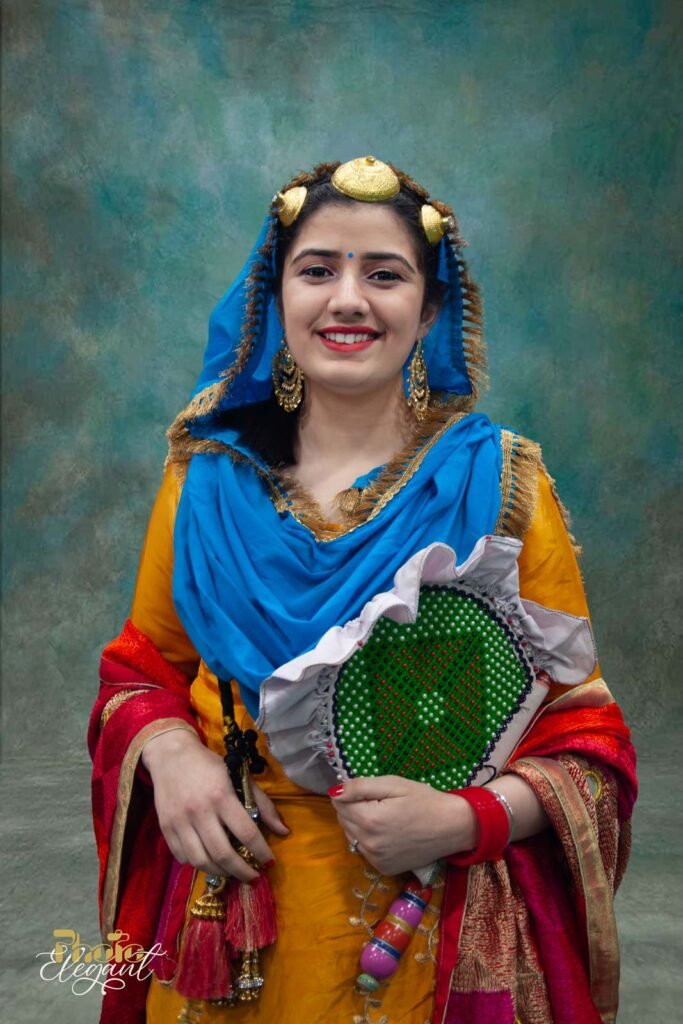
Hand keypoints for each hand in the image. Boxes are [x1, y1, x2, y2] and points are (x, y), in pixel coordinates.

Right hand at [141, 728, 288, 880]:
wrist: (171, 756)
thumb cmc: (210, 766)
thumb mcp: (239, 777)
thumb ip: (262, 804)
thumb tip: (284, 831)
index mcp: (222, 796)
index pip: (246, 833)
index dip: (261, 852)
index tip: (269, 863)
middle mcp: (199, 811)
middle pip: (223, 854)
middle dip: (242, 872)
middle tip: (253, 878)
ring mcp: (179, 822)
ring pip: (201, 861)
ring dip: (221, 873)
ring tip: (233, 873)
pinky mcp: (165, 828)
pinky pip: (183, 858)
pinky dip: (198, 865)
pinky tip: (210, 861)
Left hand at [330, 775, 477, 875]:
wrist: (452, 827)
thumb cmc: (424, 800)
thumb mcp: (394, 784)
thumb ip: (360, 787)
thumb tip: (334, 791)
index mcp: (369, 820)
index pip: (338, 802)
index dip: (351, 793)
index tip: (371, 791)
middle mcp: (368, 844)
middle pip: (342, 819)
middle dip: (354, 808)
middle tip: (380, 802)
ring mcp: (375, 859)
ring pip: (351, 835)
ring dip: (359, 824)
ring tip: (385, 816)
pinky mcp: (383, 868)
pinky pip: (364, 850)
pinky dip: (370, 840)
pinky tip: (389, 832)